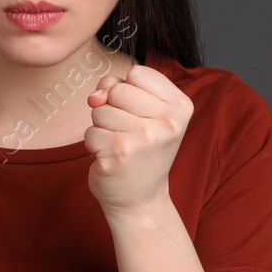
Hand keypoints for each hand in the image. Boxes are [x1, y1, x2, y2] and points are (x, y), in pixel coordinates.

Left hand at [83, 64, 192, 215]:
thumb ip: (120, 89)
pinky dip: (94, 146)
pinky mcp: (119, 154)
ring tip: (120, 146)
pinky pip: (90, 132)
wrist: (141, 198)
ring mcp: (144, 139)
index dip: (128, 90)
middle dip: (112, 108)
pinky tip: (111, 158)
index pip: (137, 73)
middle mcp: (168, 122)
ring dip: (102, 128)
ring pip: (100, 111)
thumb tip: (95, 97)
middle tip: (127, 132)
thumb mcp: (144, 113)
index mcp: (181, 106)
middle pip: (117, 90)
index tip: (139, 113)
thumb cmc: (141, 150)